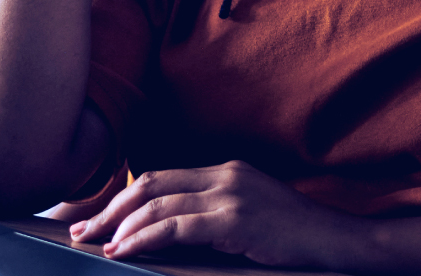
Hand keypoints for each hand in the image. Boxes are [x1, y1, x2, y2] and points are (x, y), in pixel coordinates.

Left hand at [66, 161, 361, 268]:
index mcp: (224, 171)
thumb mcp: (249, 214)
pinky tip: (127, 250)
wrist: (338, 240)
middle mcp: (223, 176)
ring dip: (122, 227)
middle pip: (150, 186)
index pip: (160, 177)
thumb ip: (212, 213)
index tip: (98, 217)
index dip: (123, 197)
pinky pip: (178, 227)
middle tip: (82, 230)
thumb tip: (165, 230)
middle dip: (111, 209)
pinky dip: (145, 238)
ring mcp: (231, 196)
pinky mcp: (236, 221)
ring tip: (100, 244)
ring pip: (159, 205)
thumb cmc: (294, 235)